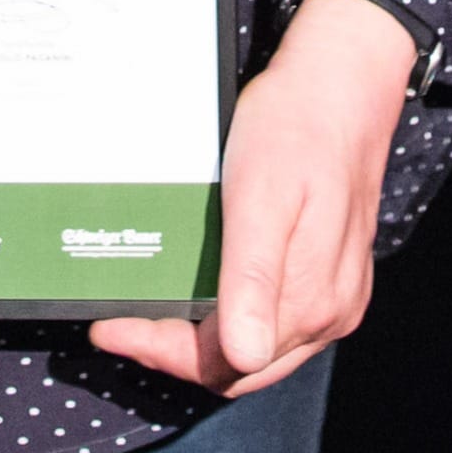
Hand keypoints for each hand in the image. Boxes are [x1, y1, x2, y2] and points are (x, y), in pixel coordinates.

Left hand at [91, 0, 409, 395]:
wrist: (341, 85)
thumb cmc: (294, 131)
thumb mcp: (260, 197)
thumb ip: (252, 280)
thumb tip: (242, 356)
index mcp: (309, 301)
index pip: (224, 363)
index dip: (161, 352)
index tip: (110, 327)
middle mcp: (330, 313)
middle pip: (239, 367)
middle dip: (174, 352)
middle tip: (120, 320)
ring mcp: (336, 299)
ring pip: (257, 350)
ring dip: (203, 339)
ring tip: (152, 306)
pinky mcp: (334, 280)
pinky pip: (277, 322)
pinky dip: (232, 317)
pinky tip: (203, 291)